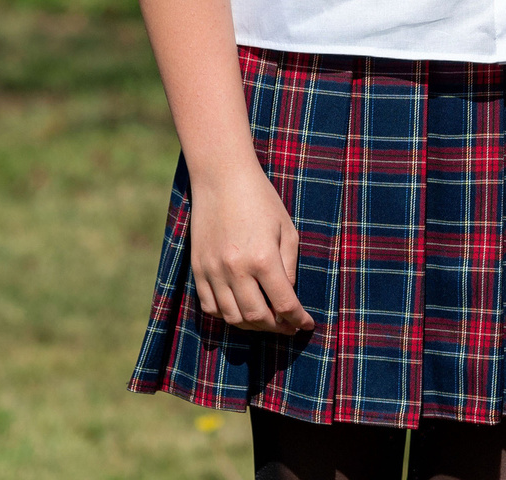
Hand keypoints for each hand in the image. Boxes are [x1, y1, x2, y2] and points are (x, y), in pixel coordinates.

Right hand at [187, 163, 313, 334]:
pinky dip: (226, 316)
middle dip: (277, 327)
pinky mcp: (198, 269)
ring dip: (252, 326)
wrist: (221, 178)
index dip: (298, 320)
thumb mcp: (286, 230)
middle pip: (257, 317)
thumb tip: (287, 298)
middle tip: (288, 326)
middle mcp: (236, 269)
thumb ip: (288, 267)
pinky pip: (210, 307)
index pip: (284, 304)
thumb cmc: (261, 199)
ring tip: (267, 320)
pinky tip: (240, 310)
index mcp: (263, 258)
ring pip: (232, 318)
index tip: (307, 325)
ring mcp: (213, 271)